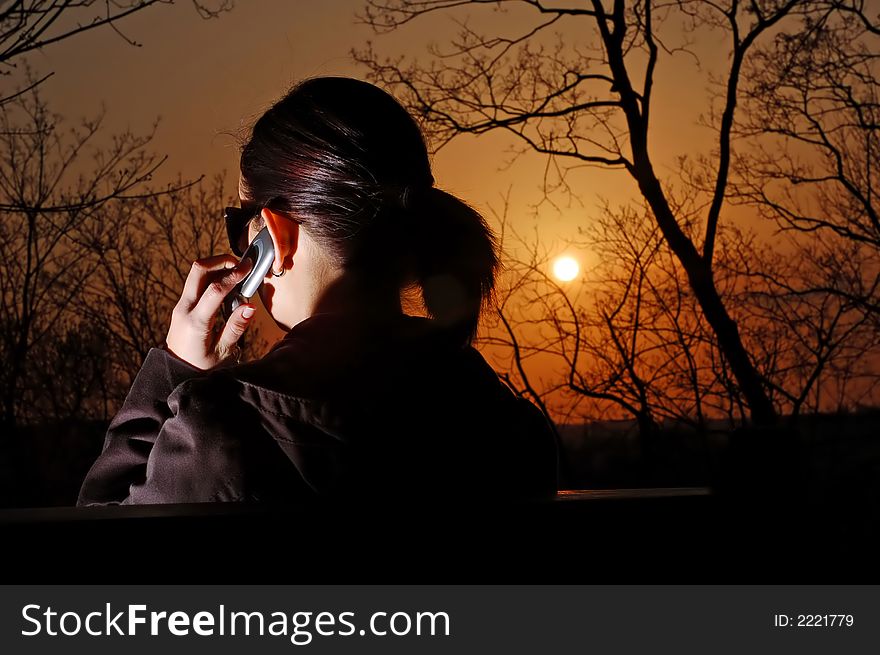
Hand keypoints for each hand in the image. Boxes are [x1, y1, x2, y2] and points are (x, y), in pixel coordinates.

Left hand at [165, 254, 255, 369]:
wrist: (176, 372)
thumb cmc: (200, 367)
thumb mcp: (223, 353)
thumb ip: (236, 327)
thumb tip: (250, 306)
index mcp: (196, 322)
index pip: (215, 289)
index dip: (234, 275)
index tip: (249, 267)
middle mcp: (184, 309)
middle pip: (198, 270)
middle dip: (220, 261)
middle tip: (240, 264)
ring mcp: (181, 305)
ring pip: (196, 273)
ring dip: (216, 267)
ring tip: (236, 273)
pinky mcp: (183, 306)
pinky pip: (196, 283)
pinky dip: (212, 277)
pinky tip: (227, 284)